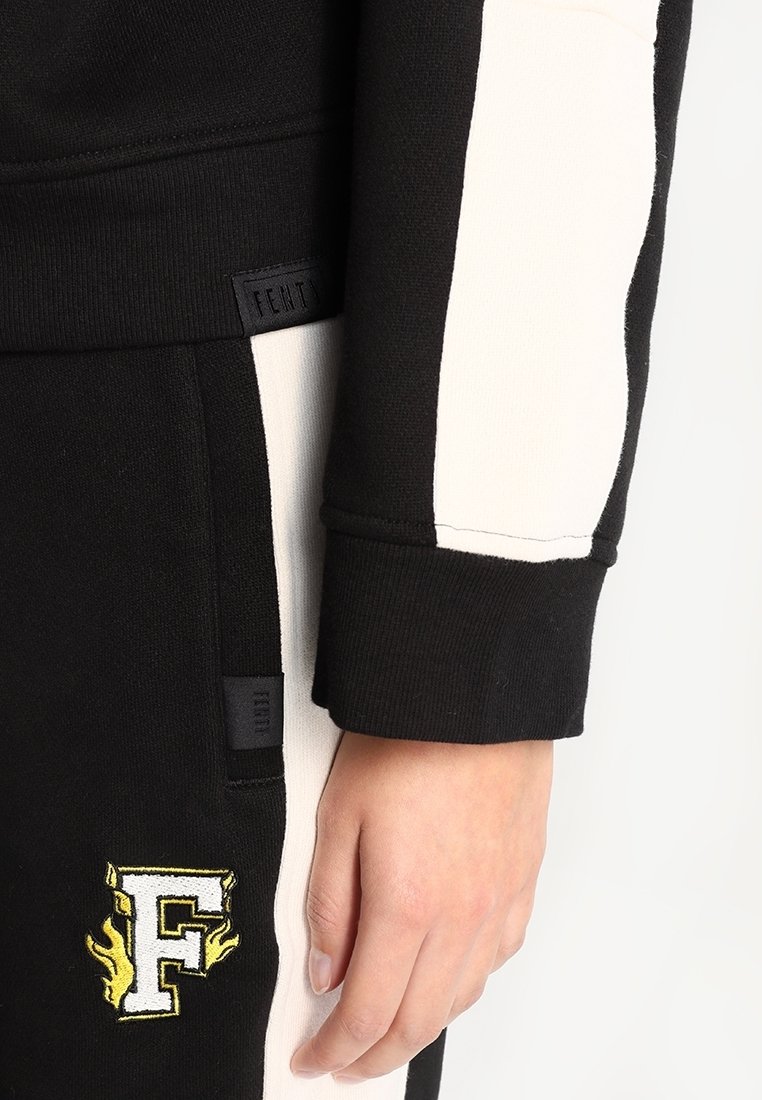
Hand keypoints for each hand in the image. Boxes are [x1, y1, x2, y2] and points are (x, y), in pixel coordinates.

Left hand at [290, 729, 552, 1082]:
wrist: (474, 696)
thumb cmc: (408, 741)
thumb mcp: (339, 817)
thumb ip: (331, 905)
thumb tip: (327, 970)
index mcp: (408, 906)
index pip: (368, 1012)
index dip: (335, 1050)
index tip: (313, 1059)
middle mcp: (462, 917)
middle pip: (418, 1022)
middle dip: (375, 1056)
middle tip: (345, 1062)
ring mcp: (500, 902)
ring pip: (462, 998)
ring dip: (421, 1027)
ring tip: (389, 1030)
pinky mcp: (523, 881)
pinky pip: (498, 958)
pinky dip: (465, 985)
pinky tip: (447, 977)